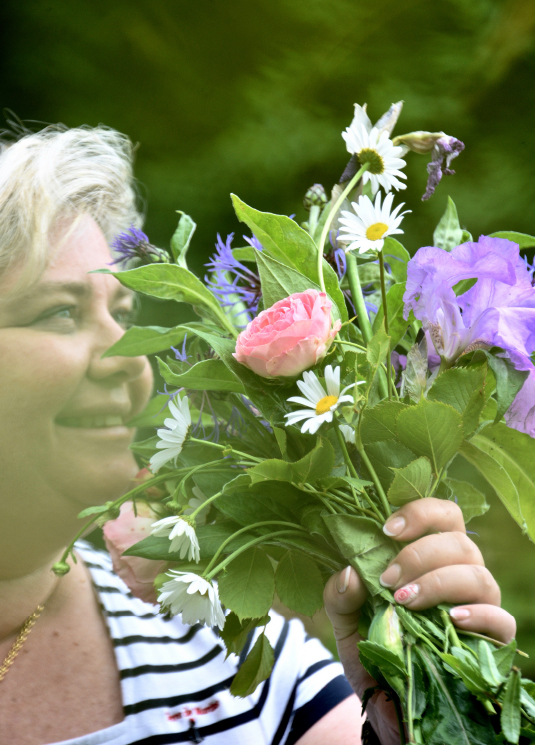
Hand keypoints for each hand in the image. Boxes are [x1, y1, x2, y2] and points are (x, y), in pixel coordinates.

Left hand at [323, 498, 515, 744]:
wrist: (385, 703)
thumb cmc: (372, 647)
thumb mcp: (344, 621)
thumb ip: (340, 594)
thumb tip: (352, 573)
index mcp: (431, 557)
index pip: (443, 515)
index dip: (420, 513)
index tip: (387, 530)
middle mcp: (461, 574)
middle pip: (460, 543)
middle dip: (419, 555)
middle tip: (389, 581)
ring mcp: (480, 606)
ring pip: (479, 575)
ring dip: (440, 582)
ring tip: (406, 601)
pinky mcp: (493, 641)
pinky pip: (501, 620)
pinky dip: (478, 614)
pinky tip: (451, 619)